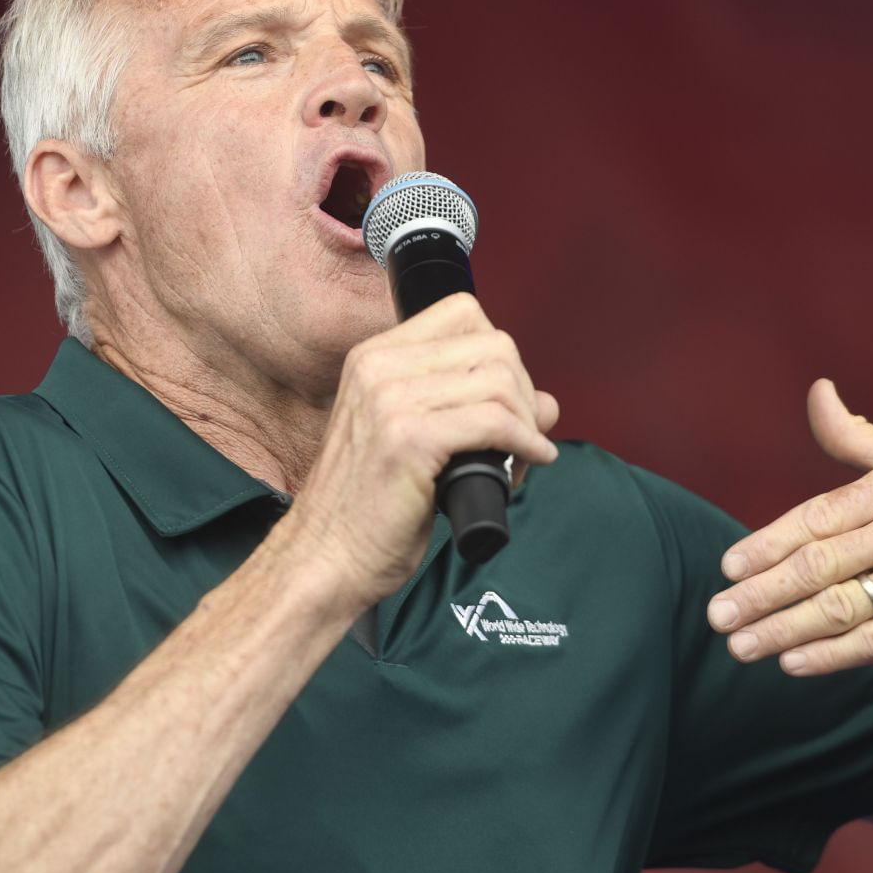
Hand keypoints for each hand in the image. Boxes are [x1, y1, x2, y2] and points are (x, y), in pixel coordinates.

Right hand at [283, 293, 559, 610]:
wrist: (324, 558)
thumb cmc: (367, 510)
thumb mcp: (414, 439)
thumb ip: (470, 409)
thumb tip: (547, 403)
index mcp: (373, 357)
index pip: (464, 313)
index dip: (500, 356)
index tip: (506, 401)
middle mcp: (378, 367)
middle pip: (493, 344)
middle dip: (523, 391)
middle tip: (522, 436)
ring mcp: (391, 400)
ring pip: (500, 380)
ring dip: (528, 422)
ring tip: (520, 458)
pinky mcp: (409, 439)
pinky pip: (495, 421)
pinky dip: (525, 442)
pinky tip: (529, 461)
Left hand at [707, 380, 872, 674]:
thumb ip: (861, 437)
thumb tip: (817, 392)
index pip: (818, 516)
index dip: (767, 545)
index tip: (727, 569)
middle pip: (822, 565)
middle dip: (762, 594)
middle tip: (716, 616)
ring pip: (845, 607)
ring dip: (785, 630)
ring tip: (740, 647)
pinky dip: (834, 654)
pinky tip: (794, 664)